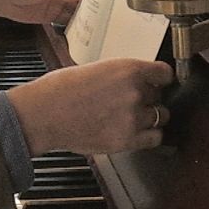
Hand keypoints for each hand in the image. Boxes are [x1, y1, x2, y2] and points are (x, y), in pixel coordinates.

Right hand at [7, 59, 173, 154]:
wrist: (44, 113)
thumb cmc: (60, 89)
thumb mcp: (95, 68)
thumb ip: (119, 75)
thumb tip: (134, 81)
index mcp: (128, 69)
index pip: (164, 73)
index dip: (160, 78)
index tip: (158, 82)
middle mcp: (135, 92)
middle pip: (160, 96)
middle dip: (148, 98)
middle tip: (132, 101)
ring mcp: (133, 118)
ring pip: (160, 117)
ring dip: (148, 117)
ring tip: (130, 117)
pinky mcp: (127, 140)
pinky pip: (155, 138)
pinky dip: (148, 136)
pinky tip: (135, 132)